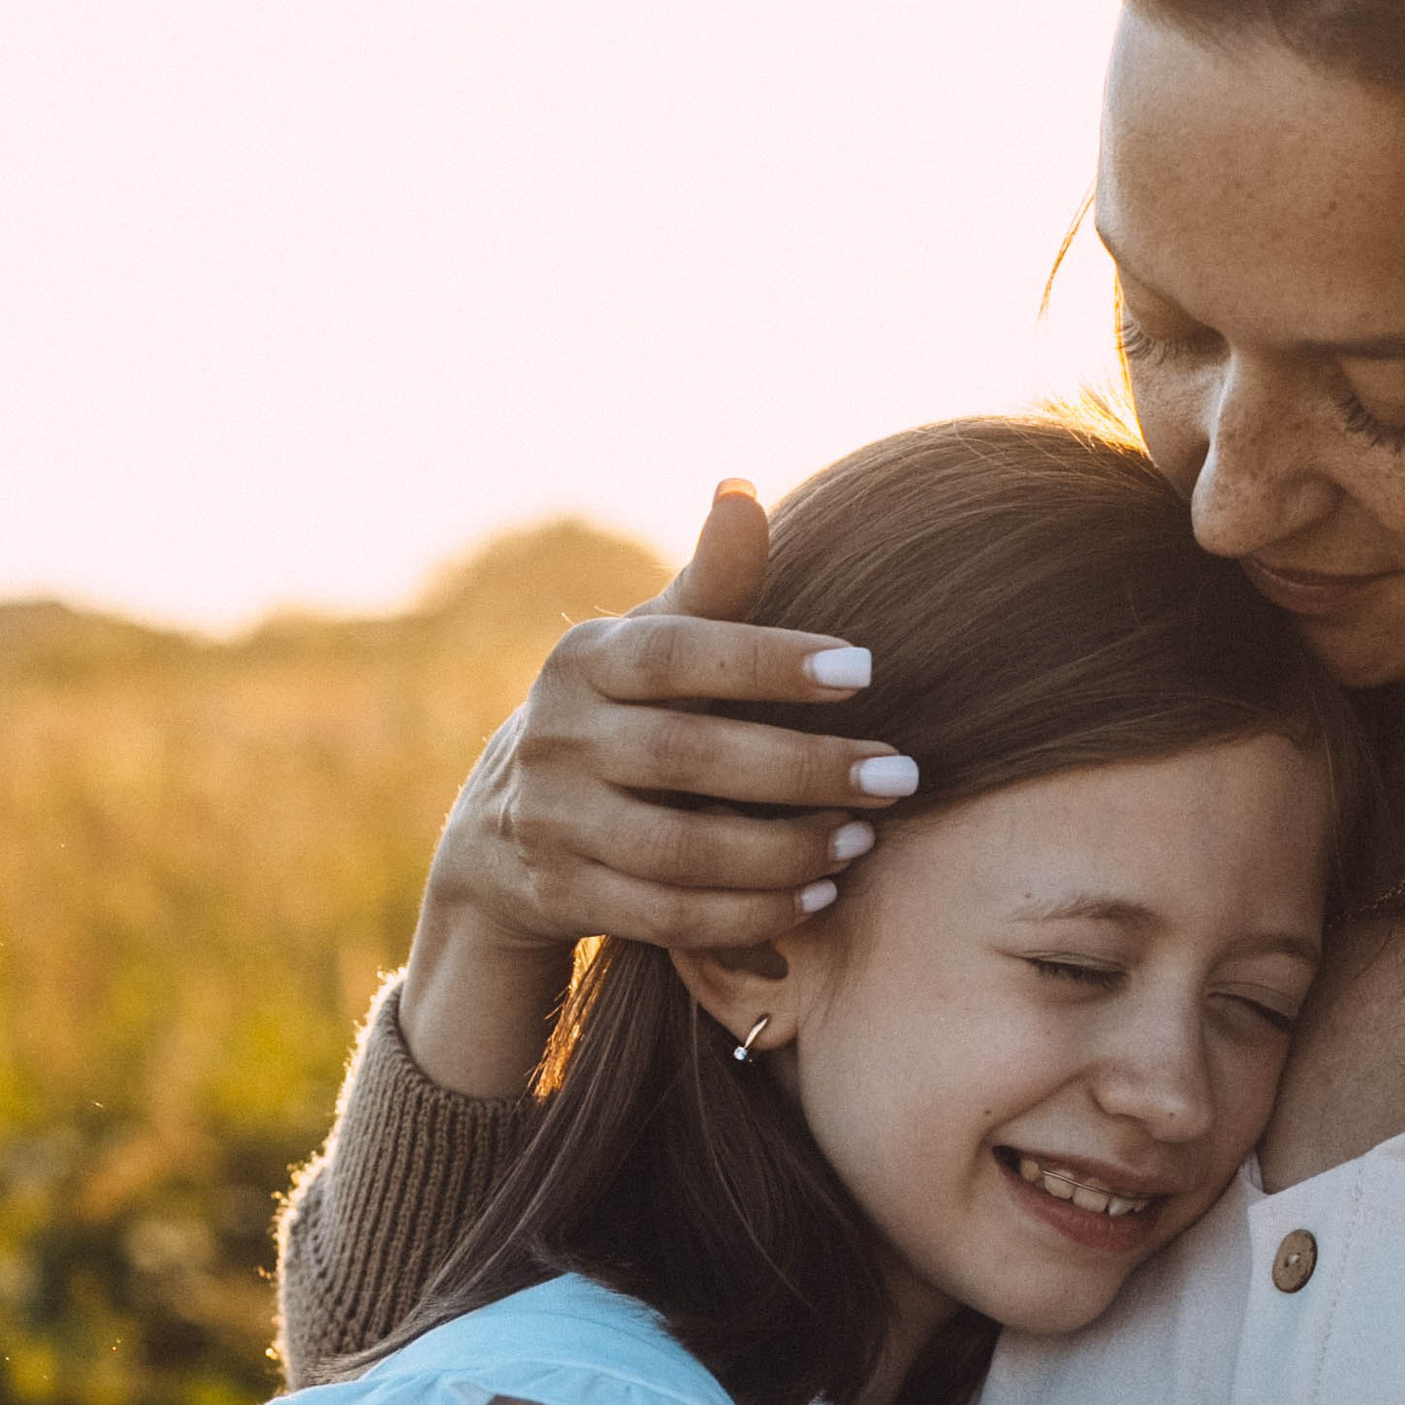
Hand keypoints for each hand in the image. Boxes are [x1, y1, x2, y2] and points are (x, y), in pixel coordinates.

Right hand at [400, 481, 918, 1093]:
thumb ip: (710, 586)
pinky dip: (749, 914)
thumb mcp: (651, 644)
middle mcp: (557, 737)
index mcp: (585, 660)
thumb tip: (742, 489)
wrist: (506, 830)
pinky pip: (669, 916)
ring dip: (784, 852)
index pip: (680, 655)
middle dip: (804, 769)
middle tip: (898, 776)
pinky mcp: (564, 896)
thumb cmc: (621, 714)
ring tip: (861, 840)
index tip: (867, 669)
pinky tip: (816, 897)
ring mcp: (554, 823)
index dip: (770, 662)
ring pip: (682, 851)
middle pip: (688, 758)